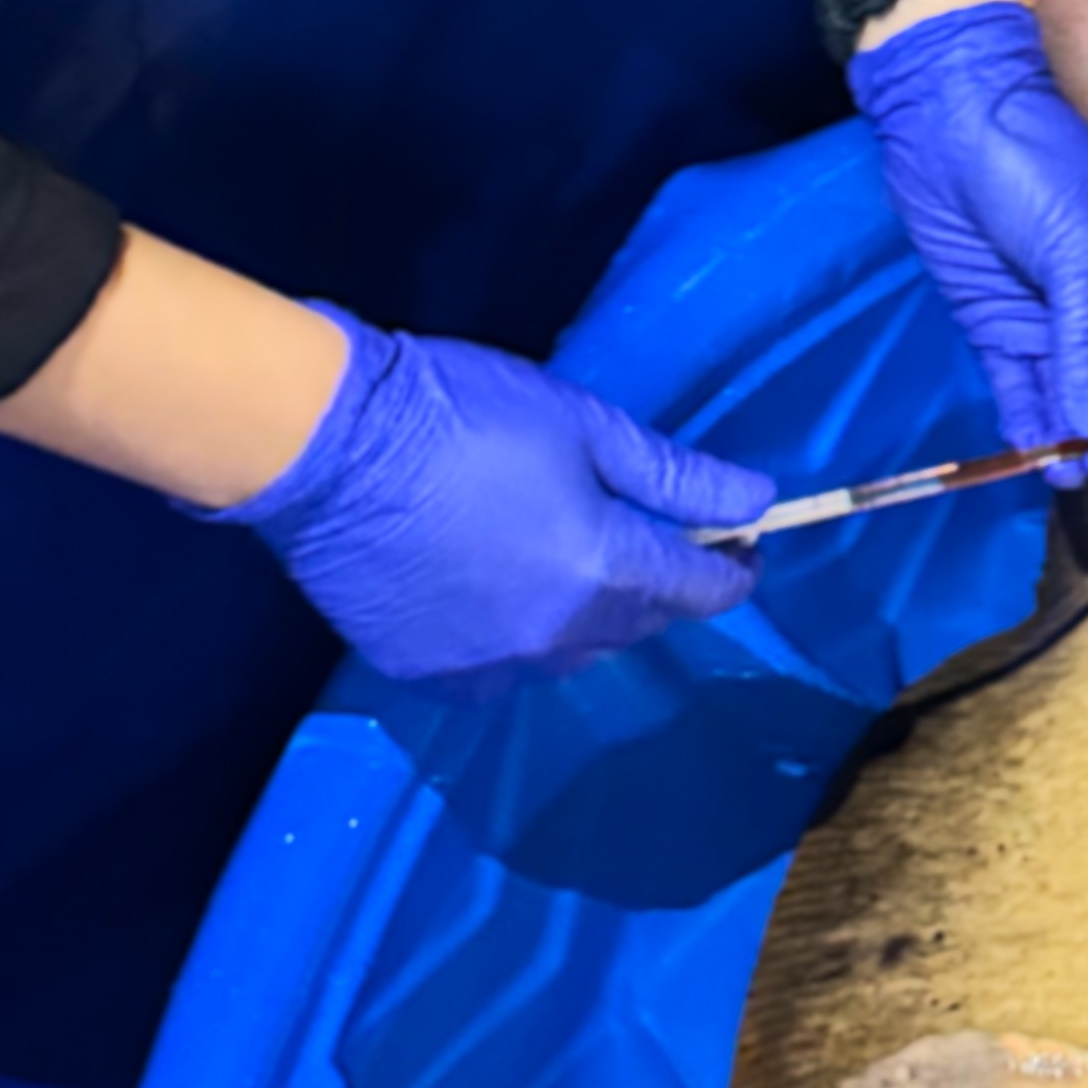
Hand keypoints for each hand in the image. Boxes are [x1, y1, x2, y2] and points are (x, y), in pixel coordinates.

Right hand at [206, 310, 770, 683]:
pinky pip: (500, 670)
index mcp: (603, 569)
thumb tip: (760, 502)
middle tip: (645, 536)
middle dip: (658, 586)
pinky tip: (496, 595)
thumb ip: (675, 475)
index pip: (701, 590)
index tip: (742, 542)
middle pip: (638, 624)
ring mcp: (489, 664)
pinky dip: (515, 640)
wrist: (327, 445)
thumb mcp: (583, 424)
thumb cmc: (461, 413)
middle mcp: (556, 635)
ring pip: (571, 654)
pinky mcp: (427, 674)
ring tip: (562, 561)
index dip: (733, 567)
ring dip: (587, 616)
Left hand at [848, 0, 1087, 485]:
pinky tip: (1029, 452)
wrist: (954, 123)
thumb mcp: (1083, 255)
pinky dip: (1028, 424)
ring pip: (1079, 404)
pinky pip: (1024, 392)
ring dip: (1076, 442)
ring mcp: (1057, 326)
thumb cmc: (1043, 172)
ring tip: (1065, 472)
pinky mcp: (1003, 331)